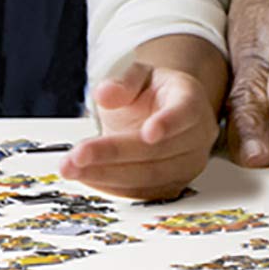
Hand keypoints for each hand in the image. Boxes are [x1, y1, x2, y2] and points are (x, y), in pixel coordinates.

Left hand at [61, 51, 220, 200]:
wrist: (164, 114)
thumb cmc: (153, 94)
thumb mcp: (139, 76)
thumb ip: (123, 83)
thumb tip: (104, 94)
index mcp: (190, 101)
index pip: (185, 113)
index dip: (168, 123)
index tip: (148, 133)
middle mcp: (196, 136)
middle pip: (158, 151)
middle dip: (114, 154)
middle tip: (78, 154)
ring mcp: (187, 165)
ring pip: (149, 177)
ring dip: (107, 175)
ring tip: (72, 168)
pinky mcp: (172, 186)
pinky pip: (142, 193)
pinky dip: (111, 186)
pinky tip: (86, 176)